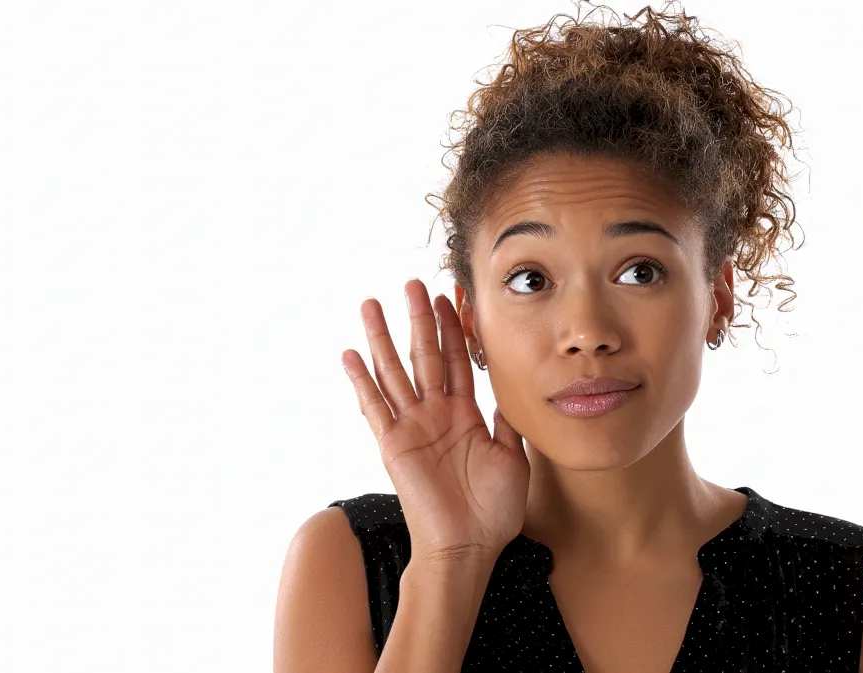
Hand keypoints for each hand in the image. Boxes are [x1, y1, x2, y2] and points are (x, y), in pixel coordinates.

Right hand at [341, 279, 529, 562]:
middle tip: (413, 283)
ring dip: (384, 337)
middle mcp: (435, 414)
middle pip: (425, 355)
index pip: (457, 360)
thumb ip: (507, 420)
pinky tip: (349, 353)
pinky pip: (374, 406)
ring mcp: (412, 426)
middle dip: (420, 319)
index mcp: (465, 414)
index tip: (451, 296)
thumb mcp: (513, 456)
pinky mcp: (393, 444)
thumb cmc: (493, 510)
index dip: (454, 329)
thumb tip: (513, 389)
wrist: (469, 547)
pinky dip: (361, 380)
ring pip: (395, 371)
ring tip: (372, 303)